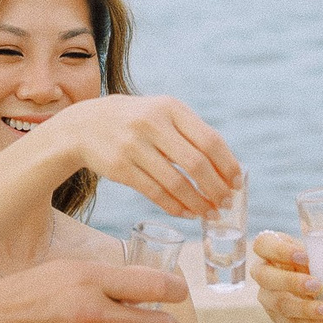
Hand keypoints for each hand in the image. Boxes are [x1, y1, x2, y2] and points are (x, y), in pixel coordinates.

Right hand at [44, 95, 240, 218]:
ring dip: (197, 203)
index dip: (227, 165)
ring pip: (176, 182)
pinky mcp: (120, 167)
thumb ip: (191, 134)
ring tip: (208, 214)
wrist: (85, 125)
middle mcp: (152, 123)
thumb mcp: (162, 114)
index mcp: (171, 108)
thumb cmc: (136, 122)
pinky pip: (155, 193)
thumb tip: (227, 169)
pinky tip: (186, 213)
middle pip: (196, 164)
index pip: (210, 139)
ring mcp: (134, 146)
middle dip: (216, 188)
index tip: (237, 183)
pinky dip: (175, 207)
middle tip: (225, 203)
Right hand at [248, 230, 322, 322]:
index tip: (305, 257)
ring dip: (306, 308)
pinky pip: (289, 322)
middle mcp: (264, 272)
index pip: (263, 244)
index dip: (279, 250)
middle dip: (292, 281)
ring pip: (279, 303)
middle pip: (264, 276)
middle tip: (318, 286)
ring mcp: (267, 296)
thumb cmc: (320, 271)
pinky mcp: (276, 317)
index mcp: (272, 249)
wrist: (322, 302)